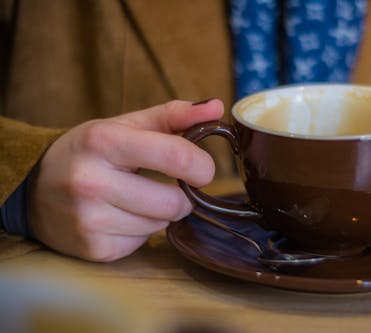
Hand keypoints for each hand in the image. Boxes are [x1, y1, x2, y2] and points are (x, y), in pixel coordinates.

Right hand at [29, 99, 223, 261]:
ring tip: (134, 198)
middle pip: (174, 202)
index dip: (202, 166)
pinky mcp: (93, 248)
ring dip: (159, 213)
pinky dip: (141, 231)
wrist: (34, 187)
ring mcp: (89, 219)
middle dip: (181, 196)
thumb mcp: (125, 126)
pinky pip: (143, 243)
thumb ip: (174, 116)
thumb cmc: (89, 152)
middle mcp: (91, 181)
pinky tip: (120, 216)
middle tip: (166, 186)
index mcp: (104, 141)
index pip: (176, 155)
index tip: (203, 170)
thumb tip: (217, 108)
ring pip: (161, 225)